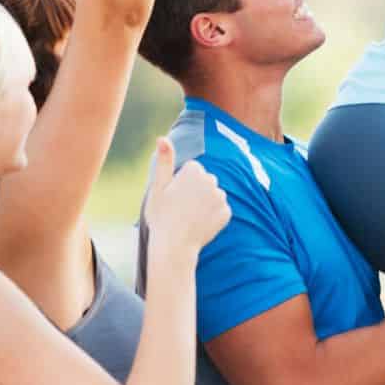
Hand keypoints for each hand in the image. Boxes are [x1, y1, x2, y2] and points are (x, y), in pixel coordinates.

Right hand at [143, 137, 231, 253]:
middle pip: (205, 181)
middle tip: (181, 208)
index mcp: (194, 171)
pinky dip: (213, 215)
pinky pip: (221, 209)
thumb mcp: (157, 187)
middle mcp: (211, 180)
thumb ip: (164, 161)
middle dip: (196, 191)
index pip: (193, 170)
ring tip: (191, 217)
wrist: (174, 247)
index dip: (182, 183)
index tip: (174, 196)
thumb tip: (162, 137)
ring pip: (214, 194)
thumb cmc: (161, 217)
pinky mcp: (227, 212)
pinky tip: (201, 224)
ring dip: (206, 203)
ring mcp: (220, 197)